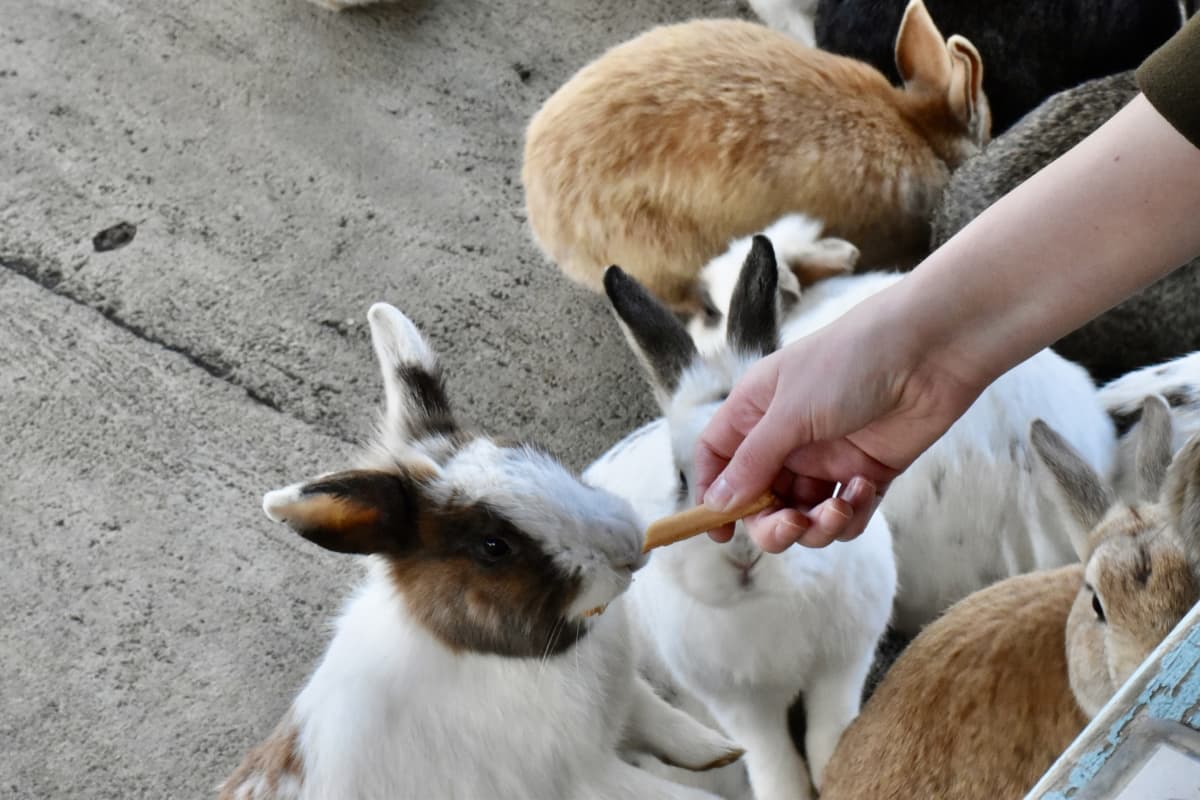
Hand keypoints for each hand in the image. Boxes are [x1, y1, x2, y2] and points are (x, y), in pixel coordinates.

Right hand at [695, 292, 981, 551]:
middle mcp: (787, 438)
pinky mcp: (866, 472)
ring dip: (817, 525)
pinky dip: (851, 514)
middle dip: (772, 524)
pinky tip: (864, 486)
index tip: (722, 531)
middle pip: (761, 500)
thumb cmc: (850, 361)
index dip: (713, 496)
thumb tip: (717, 502)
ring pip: (804, 515)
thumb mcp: (791, 411)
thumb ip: (753, 461)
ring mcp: (827, 457)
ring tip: (837, 508)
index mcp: (756, 412)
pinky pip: (846, 515)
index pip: (718, 460)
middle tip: (792, 526)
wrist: (930, 349)